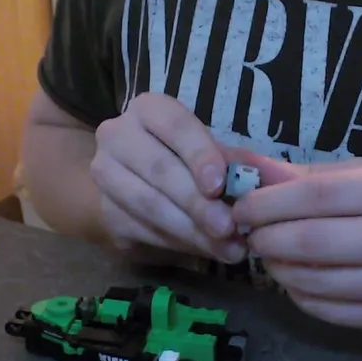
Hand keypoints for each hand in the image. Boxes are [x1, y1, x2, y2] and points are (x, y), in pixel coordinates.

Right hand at [90, 93, 244, 262]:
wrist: (128, 179)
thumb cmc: (180, 157)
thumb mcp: (204, 149)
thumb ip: (228, 161)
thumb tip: (257, 179)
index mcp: (148, 109)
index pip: (175, 126)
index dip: (199, 155)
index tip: (219, 185)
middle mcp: (117, 135)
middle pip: (160, 170)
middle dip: (198, 204)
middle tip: (230, 228)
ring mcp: (104, 173)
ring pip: (150, 206)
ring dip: (192, 232)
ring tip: (226, 249)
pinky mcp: (104, 211)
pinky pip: (143, 231)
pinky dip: (178, 244)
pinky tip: (206, 251)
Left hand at [231, 160, 361, 328]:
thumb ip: (310, 175)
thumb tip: (247, 170)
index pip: (320, 195)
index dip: (269, 203)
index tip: (241, 206)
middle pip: (315, 241)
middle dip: (267, 237)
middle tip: (249, 233)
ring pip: (317, 282)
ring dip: (278, 268)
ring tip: (269, 254)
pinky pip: (329, 311)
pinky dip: (299, 294)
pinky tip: (295, 278)